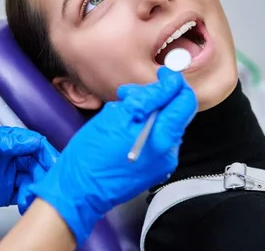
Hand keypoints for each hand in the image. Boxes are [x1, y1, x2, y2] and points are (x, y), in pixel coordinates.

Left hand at [0, 126, 58, 236]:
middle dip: (46, 169)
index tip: (52, 160)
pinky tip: (30, 201)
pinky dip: (30, 197)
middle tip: (48, 180)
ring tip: (36, 193)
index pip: (31, 142)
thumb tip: (25, 139)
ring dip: (38, 184)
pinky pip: (23, 194)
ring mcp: (5, 176)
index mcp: (1, 140)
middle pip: (36, 160)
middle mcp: (6, 157)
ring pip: (33, 177)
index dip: (44, 150)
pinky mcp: (2, 194)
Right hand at [18, 66, 197, 245]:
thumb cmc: (92, 153)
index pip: (185, 101)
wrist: (79, 190)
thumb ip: (149, 98)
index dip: (174, 83)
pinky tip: (123, 130)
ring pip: (164, 124)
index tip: (161, 75)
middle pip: (176, 112)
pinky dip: (144, 128)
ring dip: (147, 112)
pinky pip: (156, 139)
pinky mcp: (153, 169)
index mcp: (163, 138)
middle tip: (128, 96)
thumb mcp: (118, 115)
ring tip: (120, 113)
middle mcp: (169, 152)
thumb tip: (169, 84)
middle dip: (156, 97)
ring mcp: (162, 163)